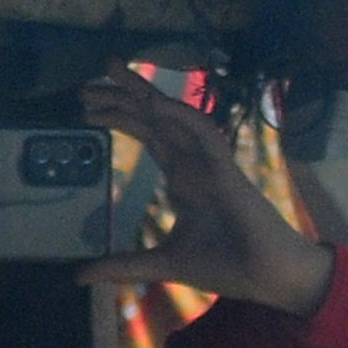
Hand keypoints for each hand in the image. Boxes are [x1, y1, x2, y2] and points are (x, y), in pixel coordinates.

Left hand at [71, 66, 336, 317]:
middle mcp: (193, 162)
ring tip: (112, 70)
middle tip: (83, 87)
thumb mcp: (161, 264)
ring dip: (143, 93)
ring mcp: (209, 162)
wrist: (266, 278)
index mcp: (182, 178)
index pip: (147, 135)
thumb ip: (123, 265)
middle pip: (153, 118)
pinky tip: (153, 101)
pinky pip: (202, 131)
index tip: (87, 109)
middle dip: (120, 98)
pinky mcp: (226, 168)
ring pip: (172, 115)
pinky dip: (179, 113)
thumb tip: (80, 275)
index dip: (119, 117)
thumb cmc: (226, 266)